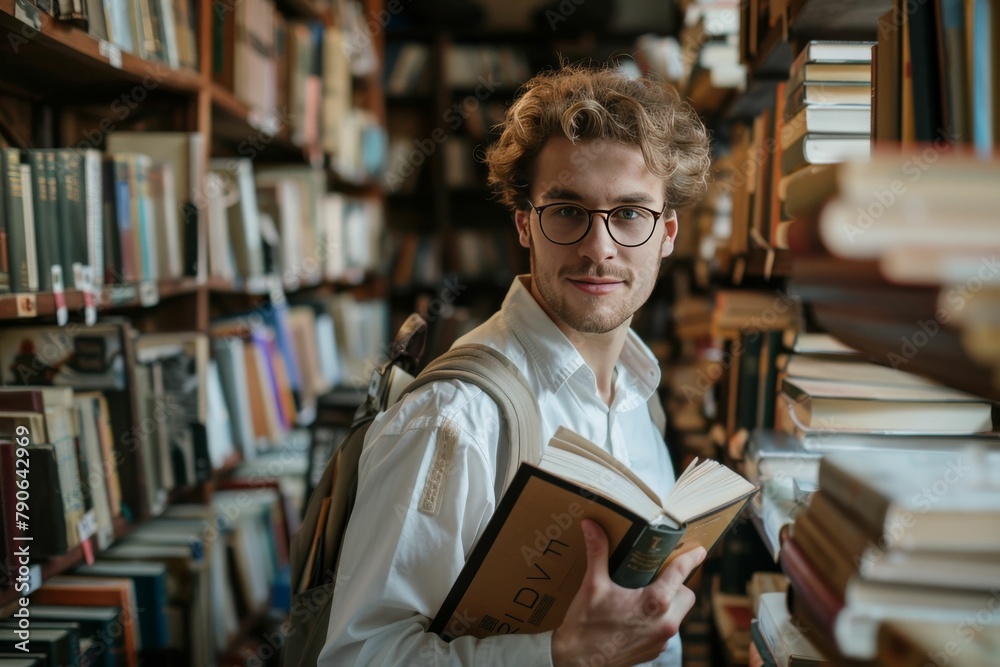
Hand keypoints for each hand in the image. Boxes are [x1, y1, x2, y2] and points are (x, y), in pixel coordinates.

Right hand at [551, 519, 705, 666]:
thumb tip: (591, 524)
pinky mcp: (654, 652)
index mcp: (655, 603)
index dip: (691, 559)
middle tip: (657, 576)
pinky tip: (636, 616)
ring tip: (644, 596)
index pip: (680, 573)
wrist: (577, 662)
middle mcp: (665, 623)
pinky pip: (666, 630)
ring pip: (678, 614)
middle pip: (686, 595)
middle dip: (676, 585)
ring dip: (668, 603)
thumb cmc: (585, 625)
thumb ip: (597, 552)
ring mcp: (661, 640)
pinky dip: (657, 620)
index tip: (700, 551)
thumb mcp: (592, 585)